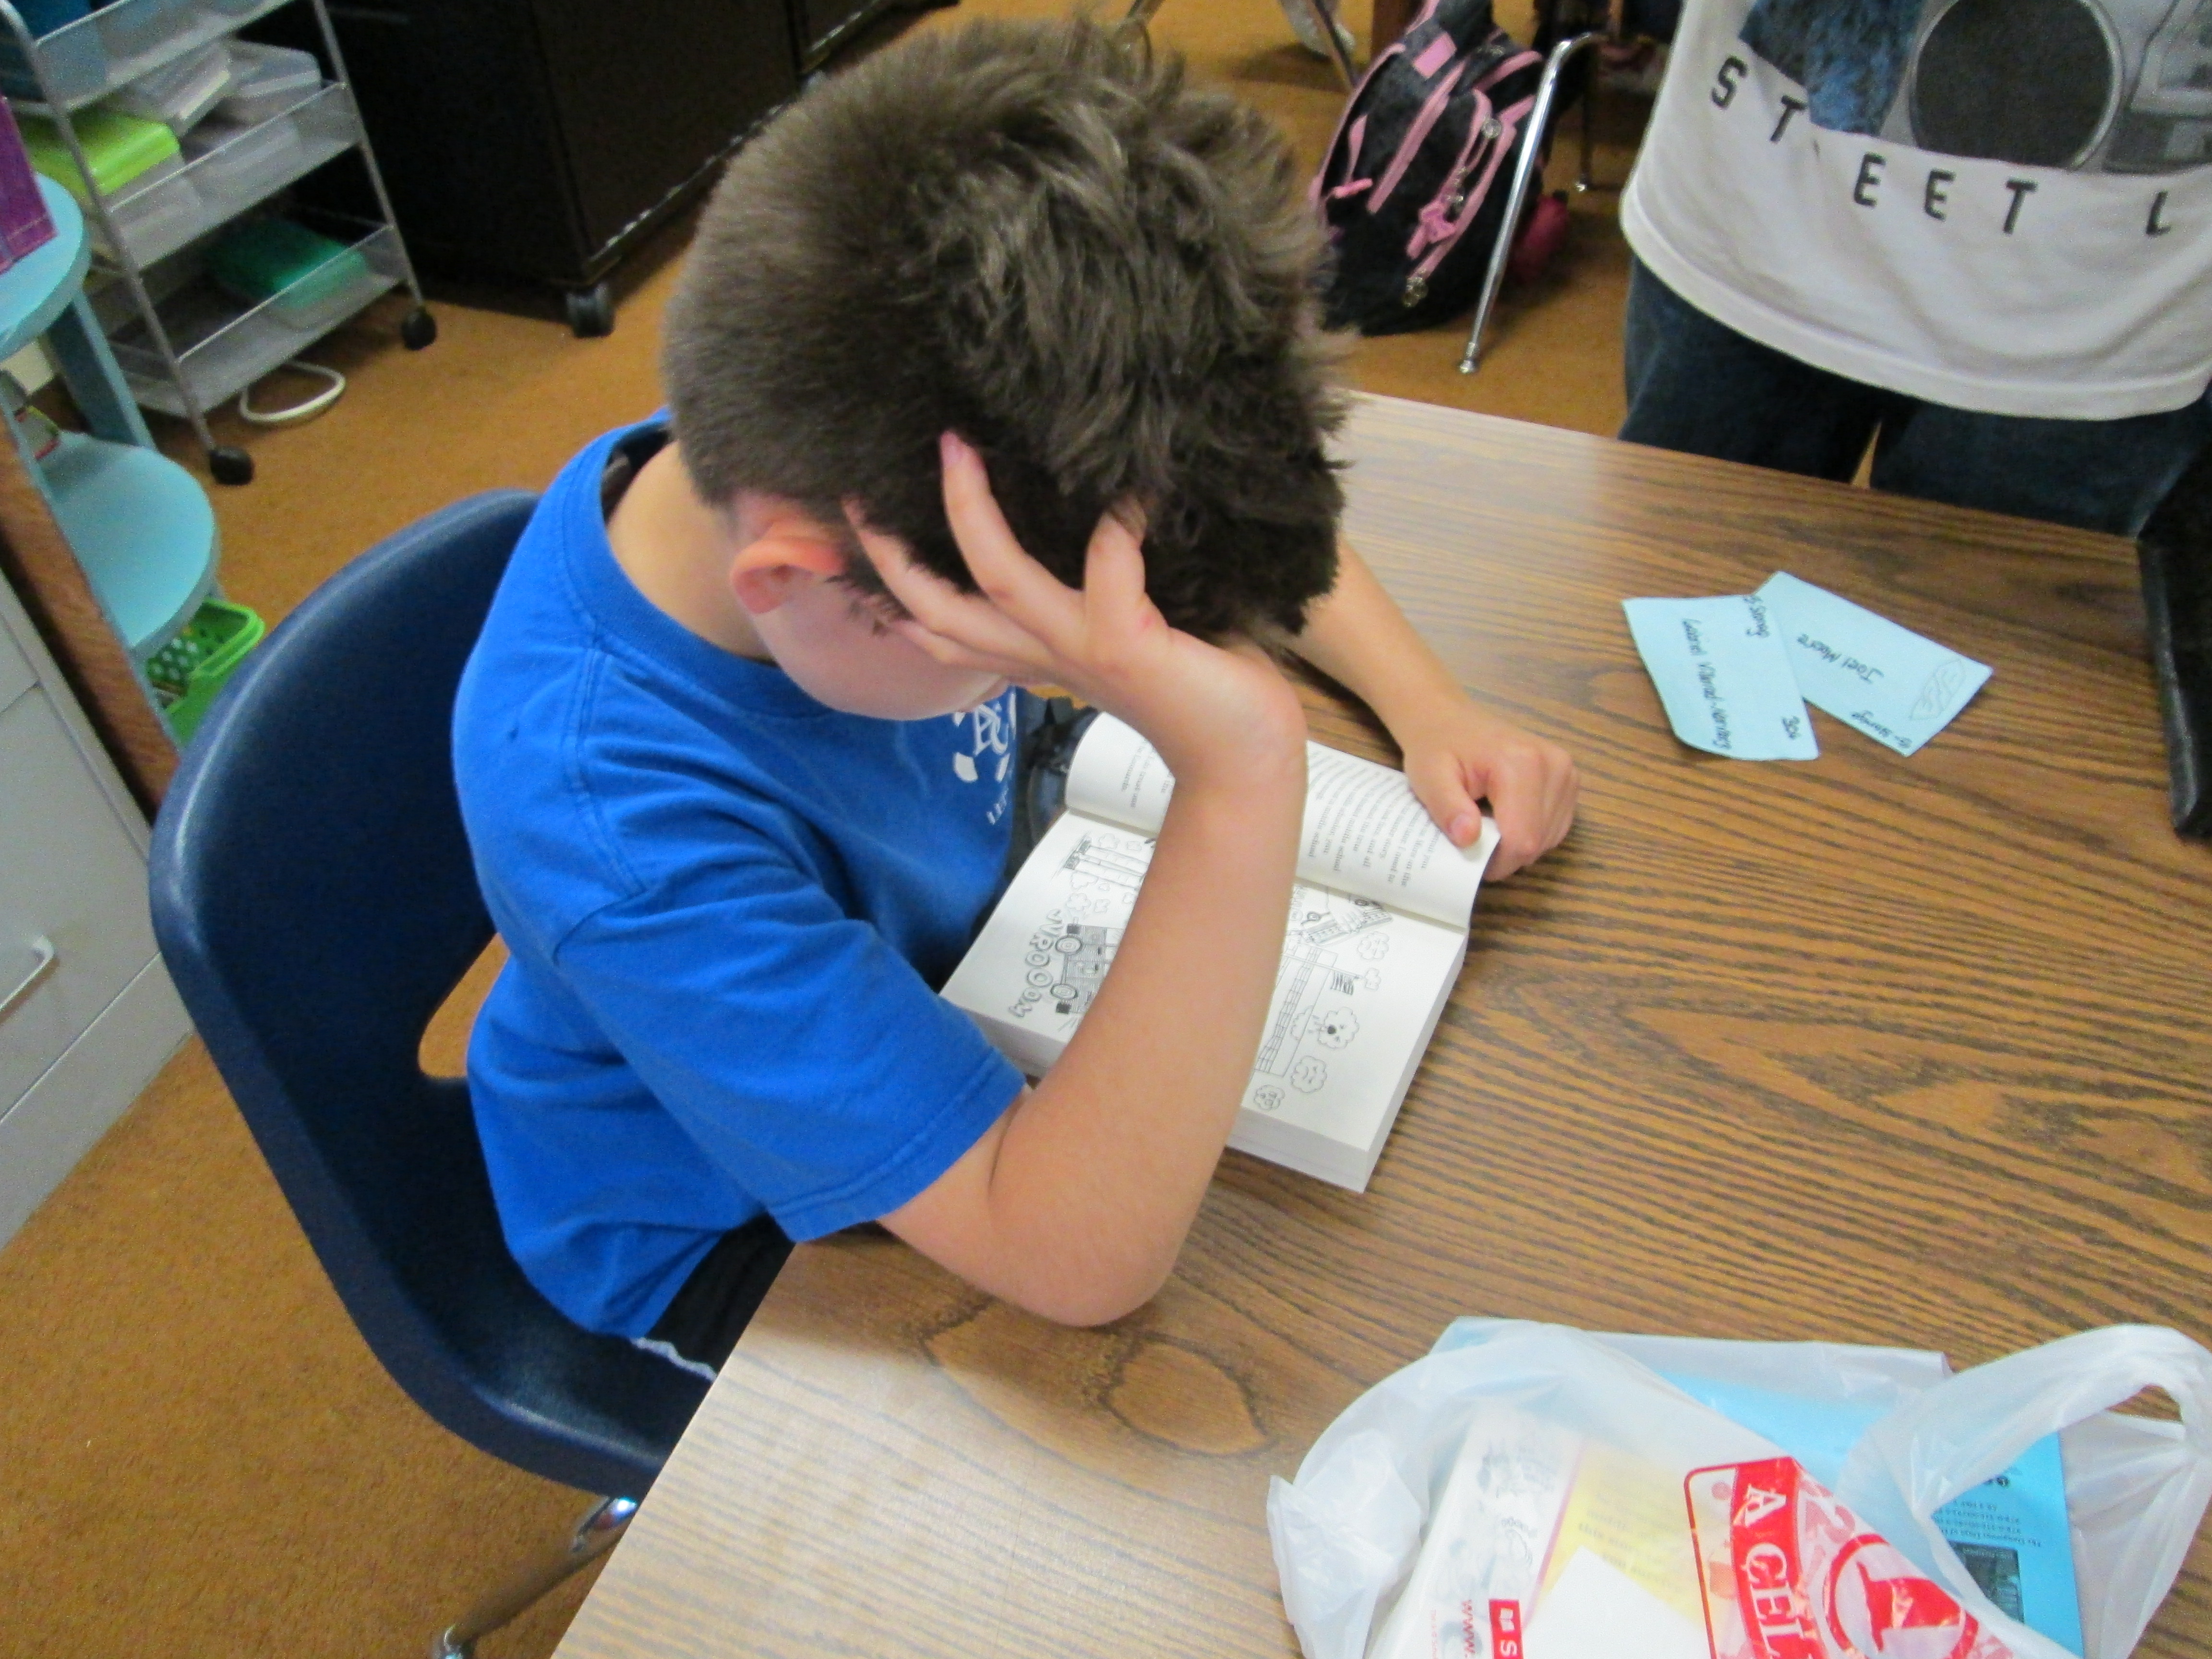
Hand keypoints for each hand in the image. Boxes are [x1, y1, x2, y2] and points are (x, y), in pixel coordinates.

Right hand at [852, 433, 1306, 791]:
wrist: (1244, 755)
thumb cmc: (1197, 687)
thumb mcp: (1123, 634)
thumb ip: (1096, 590)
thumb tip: (1087, 515)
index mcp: (1036, 655)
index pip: (941, 625)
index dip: (893, 581)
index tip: (860, 524)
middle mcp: (1045, 654)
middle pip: (940, 607)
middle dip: (894, 551)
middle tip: (863, 488)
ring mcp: (1082, 649)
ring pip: (1000, 582)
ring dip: (973, 515)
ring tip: (960, 451)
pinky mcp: (1129, 645)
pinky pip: (1109, 573)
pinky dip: (1113, 526)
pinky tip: (1125, 484)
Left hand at [1395, 697, 1576, 878]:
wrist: (1450, 718)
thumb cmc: (1436, 747)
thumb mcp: (1428, 777)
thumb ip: (1447, 808)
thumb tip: (1468, 839)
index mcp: (1521, 764)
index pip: (1522, 840)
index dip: (1496, 863)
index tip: (1468, 858)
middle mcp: (1555, 766)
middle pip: (1539, 842)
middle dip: (1505, 855)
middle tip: (1474, 839)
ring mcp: (1567, 771)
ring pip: (1550, 838)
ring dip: (1518, 844)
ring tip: (1488, 823)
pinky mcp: (1570, 778)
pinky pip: (1556, 827)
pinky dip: (1532, 832)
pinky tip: (1507, 817)